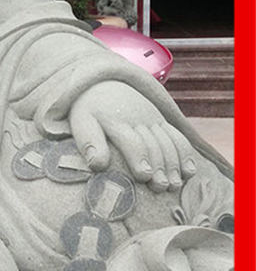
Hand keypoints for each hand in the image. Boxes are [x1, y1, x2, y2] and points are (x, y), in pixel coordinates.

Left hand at [69, 82, 196, 191]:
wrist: (104, 83)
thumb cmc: (89, 111)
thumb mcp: (82, 123)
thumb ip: (89, 142)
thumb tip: (98, 165)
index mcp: (116, 121)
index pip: (131, 141)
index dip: (138, 158)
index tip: (144, 176)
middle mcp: (138, 119)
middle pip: (153, 145)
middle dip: (160, 167)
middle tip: (162, 187)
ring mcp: (153, 119)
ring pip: (168, 143)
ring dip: (174, 164)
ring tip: (175, 185)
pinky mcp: (161, 121)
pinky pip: (177, 136)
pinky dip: (185, 153)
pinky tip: (189, 171)